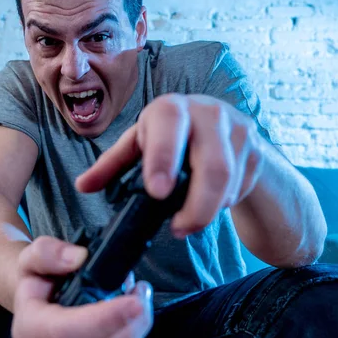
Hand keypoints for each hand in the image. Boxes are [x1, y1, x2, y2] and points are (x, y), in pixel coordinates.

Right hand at [11, 236, 153, 337]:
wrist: (39, 301)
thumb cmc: (37, 282)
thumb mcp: (31, 258)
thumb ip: (48, 253)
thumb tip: (77, 258)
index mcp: (31, 329)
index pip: (67, 333)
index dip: (104, 319)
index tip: (133, 302)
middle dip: (132, 319)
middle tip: (136, 290)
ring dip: (137, 325)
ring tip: (133, 296)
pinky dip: (137, 333)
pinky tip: (132, 314)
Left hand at [76, 93, 264, 237]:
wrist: (225, 130)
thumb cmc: (172, 137)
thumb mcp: (140, 145)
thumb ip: (112, 165)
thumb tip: (82, 185)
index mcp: (170, 108)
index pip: (168, 124)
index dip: (163, 157)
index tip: (156, 192)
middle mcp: (207, 112)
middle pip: (212, 164)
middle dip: (196, 205)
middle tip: (177, 229)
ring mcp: (237, 129)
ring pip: (230, 181)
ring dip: (209, 209)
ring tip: (188, 221)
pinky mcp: (255, 149)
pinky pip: (242, 187)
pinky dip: (224, 203)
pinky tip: (211, 202)